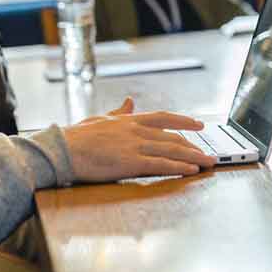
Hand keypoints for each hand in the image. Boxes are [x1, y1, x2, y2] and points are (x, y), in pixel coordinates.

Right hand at [62, 98, 215, 181]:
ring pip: (172, 150)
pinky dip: (179, 166)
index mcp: (128, 120)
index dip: (184, 120)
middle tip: (208, 152)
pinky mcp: (131, 162)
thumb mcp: (99, 119)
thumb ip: (118, 112)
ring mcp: (134, 146)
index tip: (199, 124)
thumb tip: (129, 101)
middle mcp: (135, 131)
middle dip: (194, 145)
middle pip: (173, 136)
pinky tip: (192, 170)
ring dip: (194, 157)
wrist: (63, 149)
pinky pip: (162, 164)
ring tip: (209, 162)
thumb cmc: (76, 137)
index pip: (163, 117)